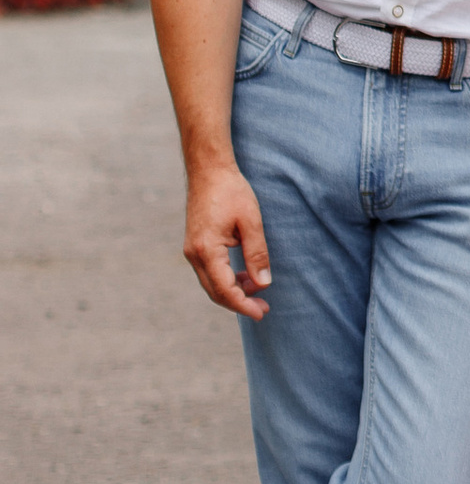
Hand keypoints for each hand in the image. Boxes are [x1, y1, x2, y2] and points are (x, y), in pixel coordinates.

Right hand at [182, 158, 271, 318]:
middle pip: (215, 292)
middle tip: (264, 308)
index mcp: (207, 250)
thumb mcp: (251, 221)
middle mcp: (194, 254)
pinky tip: (244, 276)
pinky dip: (226, 279)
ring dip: (233, 291)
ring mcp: (192, 251)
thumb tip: (263, 284)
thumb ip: (257, 254)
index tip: (261, 313)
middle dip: (239, 303)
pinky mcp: (195, 246)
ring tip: (258, 292)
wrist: (209, 170)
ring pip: (211, 283)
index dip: (243, 305)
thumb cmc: (231, 191)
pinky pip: (209, 272)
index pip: (225, 289)